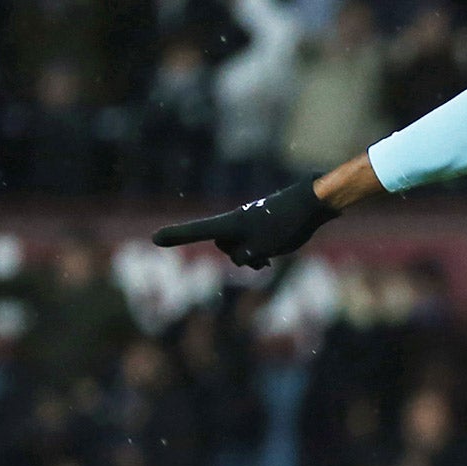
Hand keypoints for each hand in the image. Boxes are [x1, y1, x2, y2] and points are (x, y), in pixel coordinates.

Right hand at [152, 179, 339, 269]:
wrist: (312, 204)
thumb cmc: (287, 225)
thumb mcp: (263, 248)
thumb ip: (245, 255)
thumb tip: (243, 256)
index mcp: (231, 224)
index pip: (197, 231)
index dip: (176, 236)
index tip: (154, 238)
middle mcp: (236, 221)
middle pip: (224, 244)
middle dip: (237, 256)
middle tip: (260, 262)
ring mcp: (250, 221)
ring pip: (240, 245)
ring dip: (251, 256)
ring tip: (269, 260)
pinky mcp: (263, 223)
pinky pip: (252, 241)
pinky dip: (258, 251)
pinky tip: (270, 259)